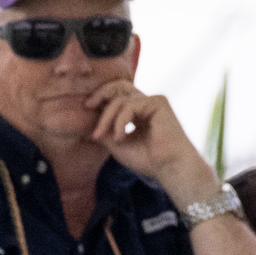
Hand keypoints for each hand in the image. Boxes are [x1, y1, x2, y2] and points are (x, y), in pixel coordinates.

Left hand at [83, 83, 218, 210]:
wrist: (169, 167)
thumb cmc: (147, 160)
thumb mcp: (118, 145)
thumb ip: (105, 131)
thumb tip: (86, 120)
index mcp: (138, 113)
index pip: (117, 97)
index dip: (101, 100)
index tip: (86, 110)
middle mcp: (146, 104)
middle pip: (120, 87)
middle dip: (101, 93)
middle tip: (87, 106)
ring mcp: (153, 102)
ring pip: (121, 99)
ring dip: (106, 118)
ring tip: (102, 136)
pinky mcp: (158, 102)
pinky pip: (130, 105)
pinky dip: (120, 121)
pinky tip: (120, 137)